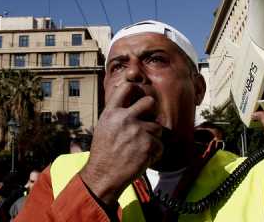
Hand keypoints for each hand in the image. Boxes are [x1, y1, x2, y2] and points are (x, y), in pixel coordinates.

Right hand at [79, 83, 162, 206]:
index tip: (138, 96)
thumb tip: (129, 100)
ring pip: (157, 127)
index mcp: (111, 113)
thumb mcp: (103, 127)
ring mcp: (137, 131)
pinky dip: (154, 152)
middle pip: (150, 102)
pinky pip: (160, 144)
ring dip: (152, 137)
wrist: (103, 176)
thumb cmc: (103, 153)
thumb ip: (116, 114)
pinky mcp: (148, 145)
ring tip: (140, 148)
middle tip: (147, 122)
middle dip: (151, 111)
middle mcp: (125, 118)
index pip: (126, 88)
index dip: (135, 90)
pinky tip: (142, 158)